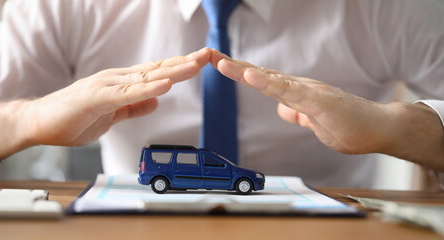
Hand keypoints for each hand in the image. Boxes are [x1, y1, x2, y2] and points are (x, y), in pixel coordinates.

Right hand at [23, 48, 210, 145]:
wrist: (38, 122)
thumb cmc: (73, 117)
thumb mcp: (113, 115)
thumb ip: (134, 107)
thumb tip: (156, 102)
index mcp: (122, 83)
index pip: (157, 73)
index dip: (180, 67)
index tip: (201, 62)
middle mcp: (117, 79)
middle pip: (157, 69)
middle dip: (184, 63)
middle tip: (209, 55)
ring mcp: (107, 86)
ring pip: (146, 78)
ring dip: (172, 71)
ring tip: (195, 65)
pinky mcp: (97, 98)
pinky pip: (127, 94)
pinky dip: (148, 89)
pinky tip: (165, 84)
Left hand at [210, 49, 443, 169]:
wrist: (380, 129)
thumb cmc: (350, 126)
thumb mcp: (315, 123)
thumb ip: (297, 113)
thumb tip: (281, 108)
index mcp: (296, 94)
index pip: (263, 80)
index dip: (240, 73)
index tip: (220, 64)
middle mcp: (299, 88)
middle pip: (261, 74)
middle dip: (234, 66)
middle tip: (209, 55)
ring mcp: (308, 91)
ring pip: (270, 79)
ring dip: (244, 71)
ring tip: (222, 62)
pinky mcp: (318, 100)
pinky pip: (289, 91)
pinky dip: (268, 83)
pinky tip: (252, 77)